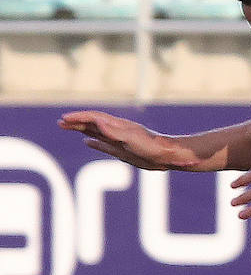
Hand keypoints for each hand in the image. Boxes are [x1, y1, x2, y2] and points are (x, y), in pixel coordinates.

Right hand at [59, 109, 173, 170]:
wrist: (167, 156)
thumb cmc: (152, 147)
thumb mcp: (132, 139)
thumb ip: (115, 132)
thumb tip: (98, 122)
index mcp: (117, 126)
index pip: (94, 118)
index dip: (79, 118)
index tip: (65, 119)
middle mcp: (116, 131)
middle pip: (92, 123)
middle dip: (76, 122)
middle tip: (60, 123)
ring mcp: (119, 139)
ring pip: (96, 132)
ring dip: (81, 129)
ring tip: (67, 127)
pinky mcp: (123, 149)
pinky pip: (104, 144)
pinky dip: (94, 142)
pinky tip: (87, 142)